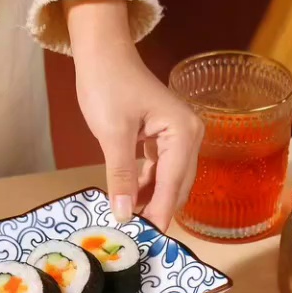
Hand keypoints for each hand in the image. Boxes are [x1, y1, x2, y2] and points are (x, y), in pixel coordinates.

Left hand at [67, 0, 202, 231]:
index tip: (147, 239)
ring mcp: (179, 135)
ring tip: (130, 221)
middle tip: (137, 237)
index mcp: (183, 133)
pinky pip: (160, 168)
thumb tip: (123, 216)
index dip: (159, 213)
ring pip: (168, 179)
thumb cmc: (108, 85)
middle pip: (177, 185)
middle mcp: (189, 135)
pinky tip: (130, 198)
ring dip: (151, 198)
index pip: (172, 183)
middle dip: (158, 209)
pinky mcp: (165, 136)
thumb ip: (120, 176)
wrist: (102, 52)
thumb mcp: (112, 134)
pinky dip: (146, 184)